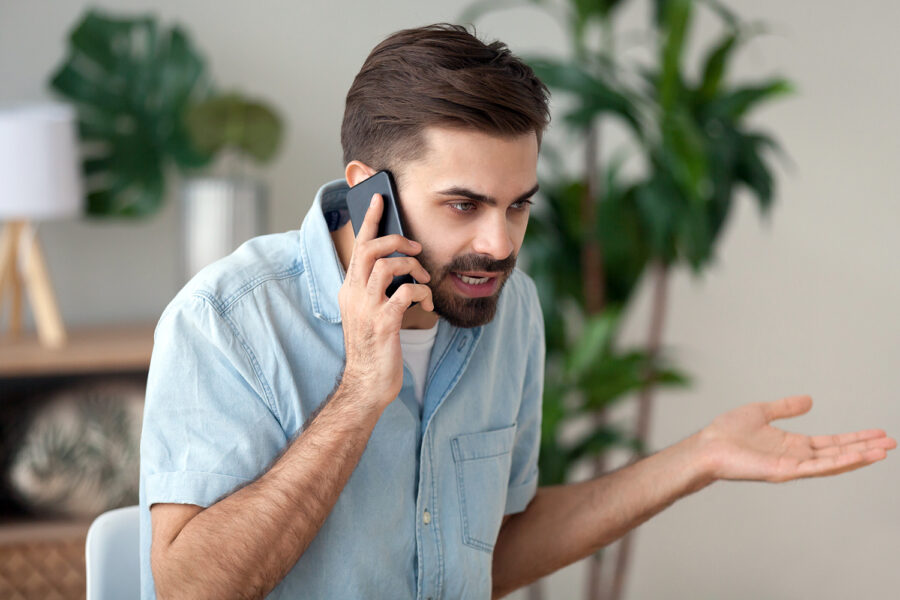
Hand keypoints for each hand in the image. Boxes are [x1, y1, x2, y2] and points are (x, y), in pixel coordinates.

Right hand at [337, 192, 433, 408]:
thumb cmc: (374, 348)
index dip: (369, 220)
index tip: (379, 198)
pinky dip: (420, 293)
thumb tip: (401, 265)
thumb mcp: (371, 312)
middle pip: (370, 250)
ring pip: (387, 266)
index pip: (358, 247)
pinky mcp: (383, 323)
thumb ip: (378, 289)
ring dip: (412, 268)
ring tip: (423, 281)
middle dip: (397, 241)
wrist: (367, 384)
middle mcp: (354, 294)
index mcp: (350, 289)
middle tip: (415, 249)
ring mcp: (367, 308)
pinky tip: (426, 303)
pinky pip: (405, 294)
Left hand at [699, 395, 896, 482]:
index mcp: (792, 444)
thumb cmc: (726, 433)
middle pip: (838, 452)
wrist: (707, 446)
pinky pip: (817, 467)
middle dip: (865, 448)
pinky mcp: (785, 471)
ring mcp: (792, 466)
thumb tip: (809, 400)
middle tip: (891, 442)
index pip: (831, 442)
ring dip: (859, 457)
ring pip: (833, 462)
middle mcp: (796, 456)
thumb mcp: (761, 412)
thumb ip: (785, 407)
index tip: (877, 433)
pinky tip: (859, 457)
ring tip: (884, 451)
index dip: (854, 438)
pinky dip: (840, 462)